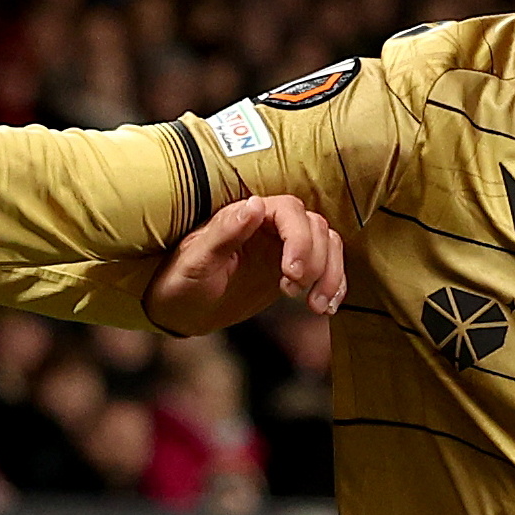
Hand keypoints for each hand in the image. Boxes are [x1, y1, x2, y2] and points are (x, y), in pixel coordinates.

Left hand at [143, 192, 349, 334]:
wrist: (181, 310)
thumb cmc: (181, 281)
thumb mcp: (196, 260)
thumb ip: (225, 232)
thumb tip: (254, 204)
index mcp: (246, 216)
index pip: (289, 212)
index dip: (299, 239)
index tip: (291, 272)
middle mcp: (269, 226)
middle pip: (315, 228)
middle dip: (316, 261)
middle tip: (294, 292)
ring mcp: (283, 248)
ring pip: (327, 245)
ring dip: (331, 274)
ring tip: (316, 306)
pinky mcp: (292, 270)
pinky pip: (326, 268)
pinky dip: (334, 285)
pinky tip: (327, 306)